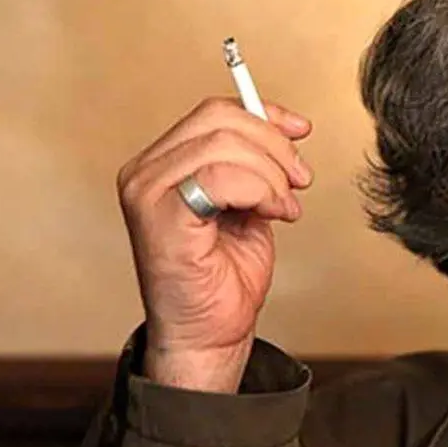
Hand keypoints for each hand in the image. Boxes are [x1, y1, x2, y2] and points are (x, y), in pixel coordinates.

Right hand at [116, 97, 312, 391]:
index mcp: (162, 164)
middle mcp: (146, 173)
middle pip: (220, 121)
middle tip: (300, 181)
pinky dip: (260, 191)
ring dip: (271, 174)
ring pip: (223, 146)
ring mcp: (147, 193)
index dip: (265, 116)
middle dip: (274, 147)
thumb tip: (287, 127)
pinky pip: (219, 178)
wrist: (209, 334)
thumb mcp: (247, 205)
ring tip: (284, 207)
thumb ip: (253, 165)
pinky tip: (273, 215)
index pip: (214, 113)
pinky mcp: (160, 218)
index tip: (301, 132)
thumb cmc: (223, 277)